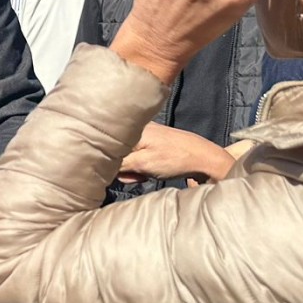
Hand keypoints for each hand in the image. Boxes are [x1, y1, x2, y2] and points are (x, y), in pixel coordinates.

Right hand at [117, 122, 235, 184]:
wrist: (204, 158)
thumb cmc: (175, 159)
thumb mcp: (142, 164)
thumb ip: (117, 165)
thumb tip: (99, 167)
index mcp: (130, 129)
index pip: (106, 147)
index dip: (110, 163)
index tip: (122, 171)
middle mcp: (134, 129)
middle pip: (115, 153)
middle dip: (124, 168)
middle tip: (139, 173)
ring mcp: (143, 136)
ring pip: (125, 158)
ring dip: (133, 169)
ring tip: (148, 172)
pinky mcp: (150, 143)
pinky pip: (136, 157)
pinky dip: (141, 167)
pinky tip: (152, 170)